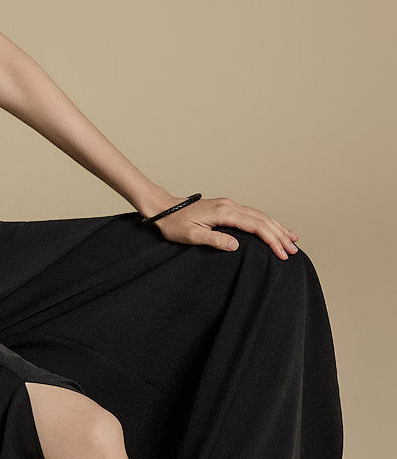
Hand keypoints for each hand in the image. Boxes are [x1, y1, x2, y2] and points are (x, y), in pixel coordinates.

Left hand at [150, 195, 299, 259]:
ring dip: (276, 227)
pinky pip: (252, 214)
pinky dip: (266, 222)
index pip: (255, 226)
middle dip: (280, 235)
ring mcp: (229, 205)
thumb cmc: (174, 225)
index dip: (271, 240)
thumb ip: (214, 240)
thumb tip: (236, 246)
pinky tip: (273, 228)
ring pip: (260, 215)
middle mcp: (230, 205)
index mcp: (224, 213)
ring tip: (292, 239)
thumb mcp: (191, 236)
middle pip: (262, 219)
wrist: (164, 209)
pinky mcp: (227, 207)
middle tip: (294, 250)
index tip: (282, 253)